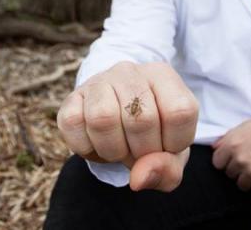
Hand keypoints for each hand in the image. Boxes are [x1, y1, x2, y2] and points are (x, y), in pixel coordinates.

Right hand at [57, 61, 198, 191]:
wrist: (115, 116)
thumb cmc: (151, 133)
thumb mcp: (171, 152)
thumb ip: (167, 170)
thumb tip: (138, 179)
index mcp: (163, 76)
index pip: (180, 112)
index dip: (173, 143)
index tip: (165, 146)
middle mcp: (130, 71)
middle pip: (142, 119)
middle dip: (142, 152)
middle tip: (139, 152)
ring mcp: (98, 81)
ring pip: (103, 118)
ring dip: (113, 150)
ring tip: (118, 148)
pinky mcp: (71, 98)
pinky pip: (74, 124)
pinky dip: (86, 148)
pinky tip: (96, 143)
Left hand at [211, 113, 250, 191]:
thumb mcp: (247, 126)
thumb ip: (228, 137)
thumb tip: (214, 147)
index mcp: (232, 144)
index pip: (217, 162)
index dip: (226, 161)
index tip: (235, 158)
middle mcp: (239, 159)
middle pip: (230, 174)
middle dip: (238, 169)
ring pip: (242, 184)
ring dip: (250, 179)